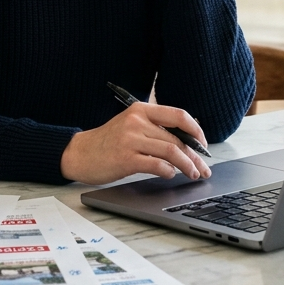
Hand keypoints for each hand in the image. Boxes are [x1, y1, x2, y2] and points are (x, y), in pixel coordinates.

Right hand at [60, 102, 211, 184]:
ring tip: (193, 174)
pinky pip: (157, 165)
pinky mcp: (126, 159)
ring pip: (171, 151)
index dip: (196, 131)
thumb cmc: (108, 142)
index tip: (203, 145)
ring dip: (187, 166)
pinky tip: (170, 175)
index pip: (178, 115)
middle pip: (177, 138)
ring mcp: (131, 140)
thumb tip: (187, 143)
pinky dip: (169, 171)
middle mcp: (137, 122)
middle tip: (204, 168)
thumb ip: (154, 128)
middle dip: (195, 156)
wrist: (79, 153)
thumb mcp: (130, 125)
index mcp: (140, 109)